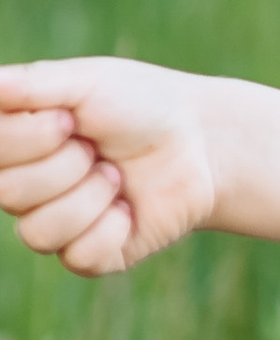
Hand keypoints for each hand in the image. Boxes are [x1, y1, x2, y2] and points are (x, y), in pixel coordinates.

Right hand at [0, 56, 222, 275]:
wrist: (200, 143)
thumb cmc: (138, 104)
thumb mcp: (83, 82)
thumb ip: (29, 85)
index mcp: (13, 142)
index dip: (29, 138)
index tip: (71, 119)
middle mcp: (23, 186)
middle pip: (7, 194)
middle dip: (64, 165)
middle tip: (97, 148)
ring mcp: (55, 224)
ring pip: (38, 233)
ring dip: (88, 198)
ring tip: (116, 176)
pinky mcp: (92, 255)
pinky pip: (78, 257)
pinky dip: (110, 229)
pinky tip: (129, 209)